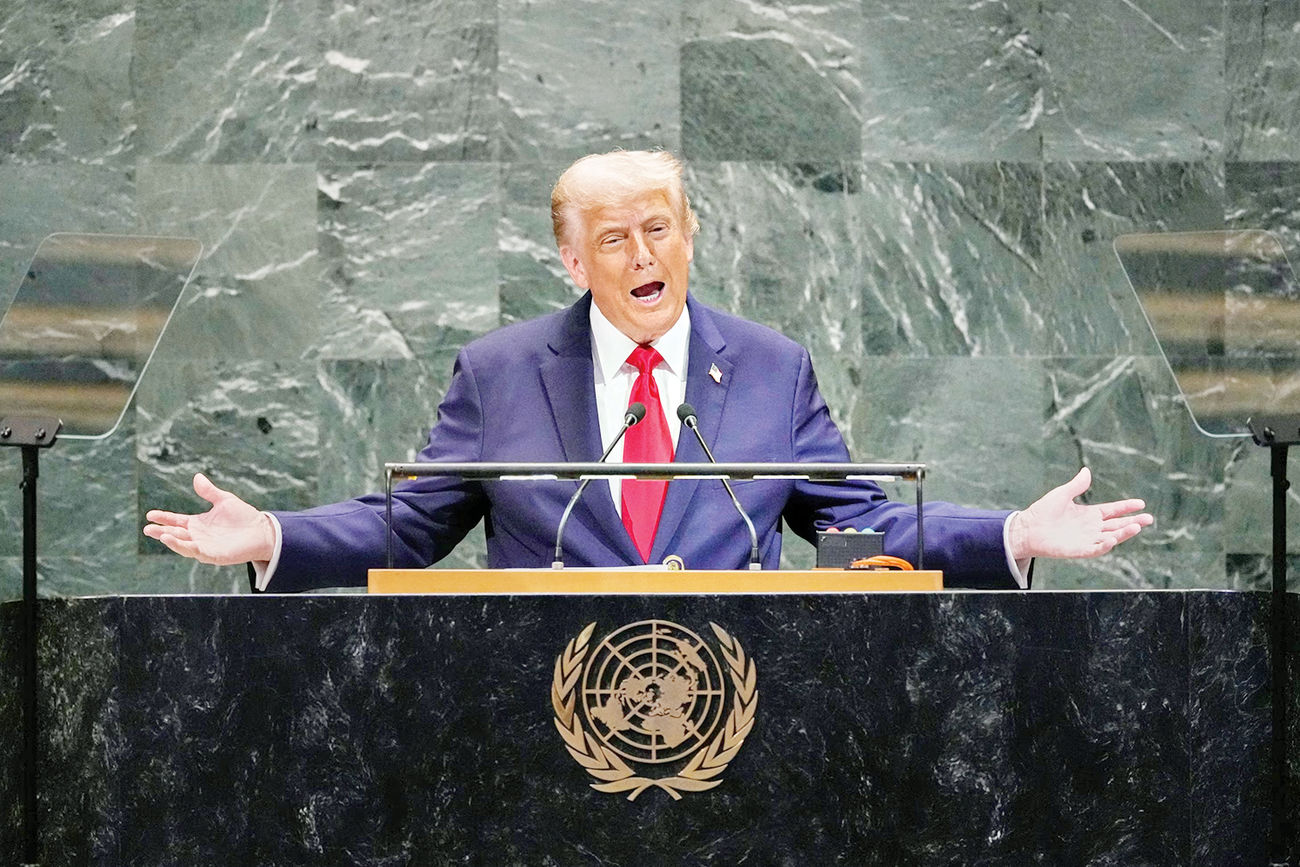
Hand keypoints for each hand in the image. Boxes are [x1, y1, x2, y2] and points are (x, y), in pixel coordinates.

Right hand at [143, 473, 275, 564]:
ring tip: (160, 534)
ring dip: (171, 541)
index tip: (150, 514)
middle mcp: (198, 536)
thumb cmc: (244, 517)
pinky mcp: (213, 555)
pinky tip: (177, 542)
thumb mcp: (224, 500)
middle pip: (175, 534)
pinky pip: (196, 552)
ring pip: (183, 545)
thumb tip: (197, 477)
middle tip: (147, 528)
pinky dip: (185, 548)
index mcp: (198, 524)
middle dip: (161, 531)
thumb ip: (209, 491)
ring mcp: (205, 547)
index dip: (164, 518)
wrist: (262, 531)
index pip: (176, 521)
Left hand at [1007, 467, 1152, 560]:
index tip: (1141, 503)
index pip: (1113, 511)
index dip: (1126, 507)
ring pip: (1110, 537)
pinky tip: (1113, 539)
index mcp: (1089, 514)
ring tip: (1136, 527)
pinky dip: (1105, 545)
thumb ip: (1076, 485)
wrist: (1027, 528)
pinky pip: (1095, 549)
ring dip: (1123, 534)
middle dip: (1133, 522)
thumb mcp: (1062, 495)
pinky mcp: (1078, 549)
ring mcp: (1086, 539)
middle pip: (1117, 525)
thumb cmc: (1043, 512)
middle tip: (1149, 518)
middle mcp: (1091, 528)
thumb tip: (1086, 470)